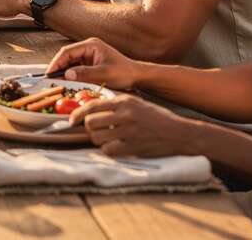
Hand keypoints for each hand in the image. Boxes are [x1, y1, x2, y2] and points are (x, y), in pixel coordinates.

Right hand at [44, 37, 142, 89]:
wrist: (136, 76)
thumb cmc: (124, 73)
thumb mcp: (104, 74)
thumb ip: (85, 73)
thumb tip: (67, 74)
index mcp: (91, 45)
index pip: (67, 52)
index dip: (56, 62)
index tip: (49, 73)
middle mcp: (88, 48)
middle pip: (66, 56)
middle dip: (58, 68)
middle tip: (50, 80)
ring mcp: (88, 55)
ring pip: (70, 63)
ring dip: (63, 72)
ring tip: (56, 82)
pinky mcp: (89, 63)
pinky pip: (75, 68)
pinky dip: (70, 75)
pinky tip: (67, 83)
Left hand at [69, 94, 200, 157]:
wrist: (180, 133)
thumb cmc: (156, 118)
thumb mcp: (136, 104)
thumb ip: (116, 104)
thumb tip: (90, 108)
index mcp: (124, 101)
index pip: (92, 106)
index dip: (77, 114)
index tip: (71, 121)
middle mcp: (125, 114)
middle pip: (91, 123)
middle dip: (89, 129)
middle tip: (95, 132)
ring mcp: (129, 131)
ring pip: (97, 137)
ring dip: (98, 140)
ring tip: (108, 139)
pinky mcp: (133, 146)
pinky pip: (108, 150)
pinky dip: (109, 150)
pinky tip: (117, 147)